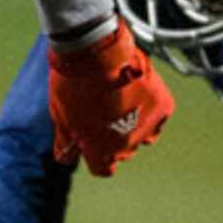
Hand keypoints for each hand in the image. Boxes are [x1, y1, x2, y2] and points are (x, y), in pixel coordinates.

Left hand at [47, 22, 172, 175]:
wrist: (96, 52)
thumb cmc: (73, 84)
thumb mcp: (60, 116)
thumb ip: (65, 142)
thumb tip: (67, 158)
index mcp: (100, 153)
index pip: (103, 169)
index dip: (97, 157)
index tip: (94, 144)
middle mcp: (127, 146)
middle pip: (123, 151)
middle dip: (113, 138)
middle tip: (104, 114)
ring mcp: (147, 127)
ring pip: (144, 136)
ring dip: (134, 125)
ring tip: (121, 103)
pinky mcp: (163, 107)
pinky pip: (158, 117)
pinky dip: (149, 108)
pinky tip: (137, 94)